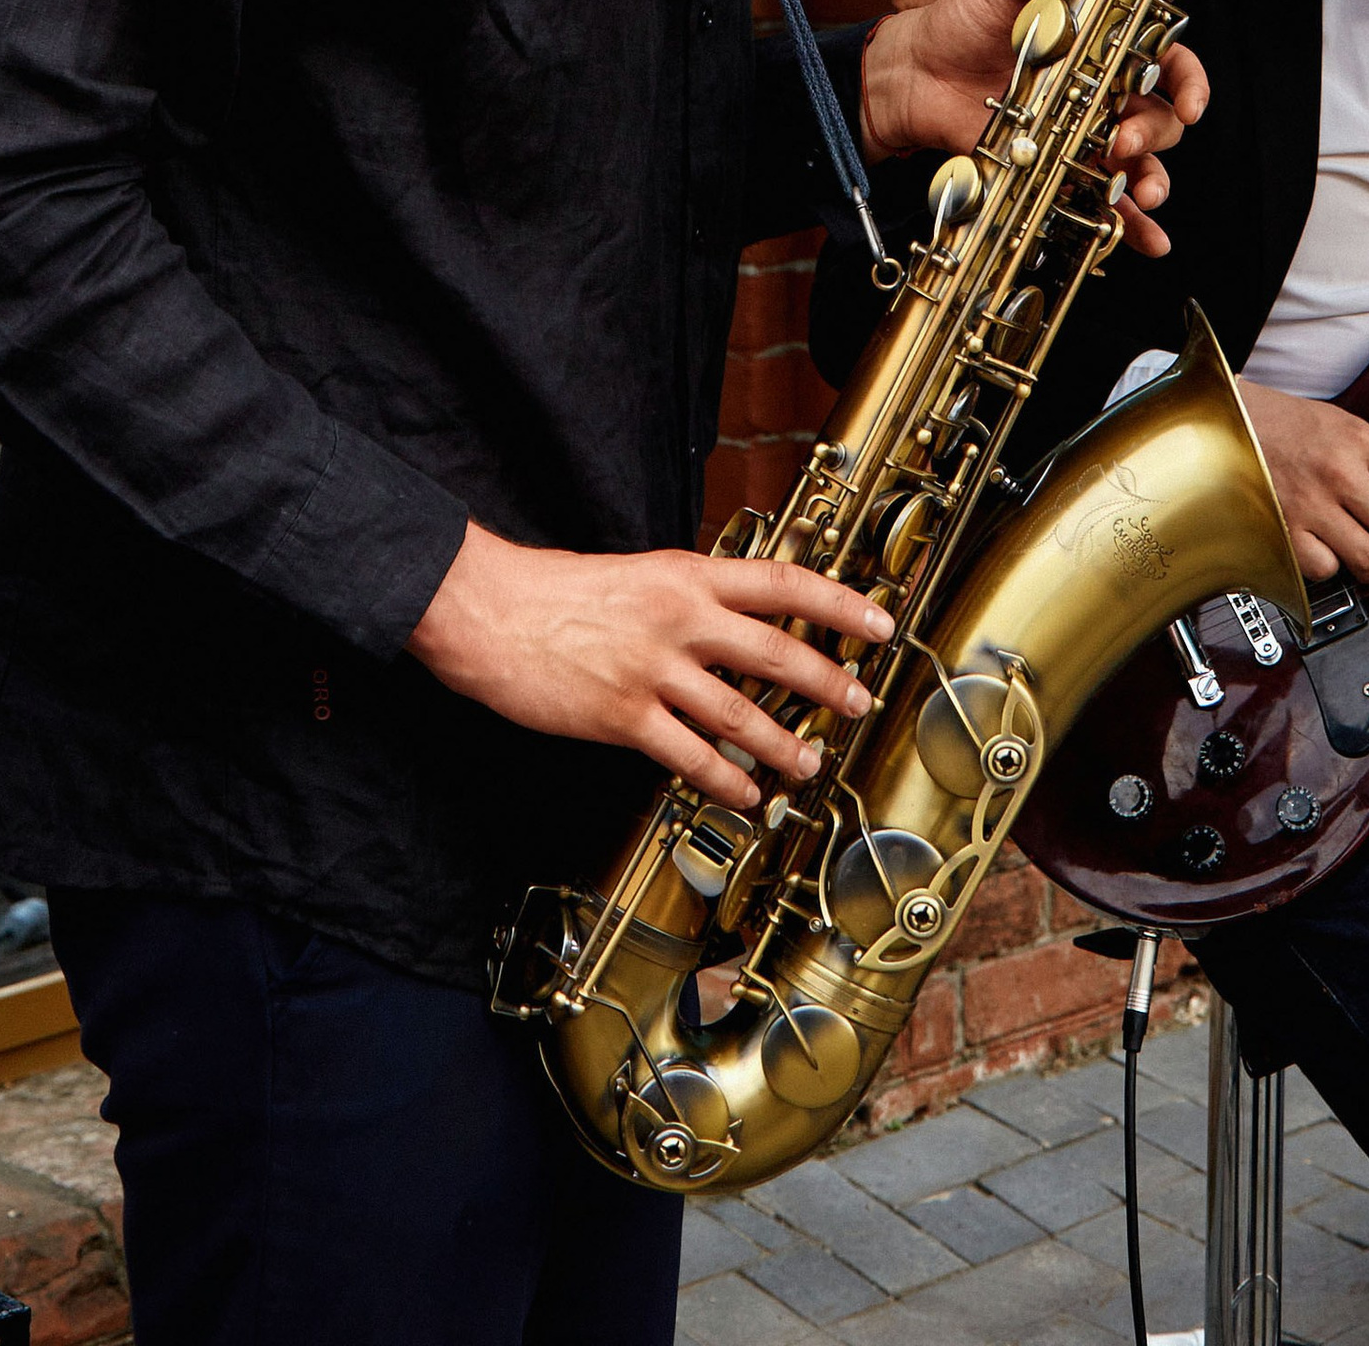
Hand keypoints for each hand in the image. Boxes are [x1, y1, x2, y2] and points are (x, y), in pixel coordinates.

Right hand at [407, 527, 892, 811]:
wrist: (489, 609)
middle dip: (829, 680)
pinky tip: (746, 794)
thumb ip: (689, 596)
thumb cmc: (557, 590)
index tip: (880, 622)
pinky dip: (726, 779)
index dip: (839, 603)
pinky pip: (690, 756)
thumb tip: (736, 620)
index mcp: (687, 575)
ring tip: (810, 762)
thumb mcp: (638, 574)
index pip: (783, 583)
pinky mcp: (622, 716)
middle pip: (777, 651)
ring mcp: (653, 670)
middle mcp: (680, 619)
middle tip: (861, 700)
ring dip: (784, 743)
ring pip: (741, 714)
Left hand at [860, 0, 1204, 260]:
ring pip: (1142, 160)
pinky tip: (1144, 239)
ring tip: (1145, 192)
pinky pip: (1102, 197)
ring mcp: (1083, 131)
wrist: (916, 72)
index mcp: (1102, 43)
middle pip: (1160, 115)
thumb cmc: (961, 20)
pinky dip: (1128, 223)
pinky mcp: (1059, 164)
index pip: (1166, 59)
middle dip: (1156, 132)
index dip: (1187, 80)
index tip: (1187, 101)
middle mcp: (1103, 88)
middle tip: (1124, 140)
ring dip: (1154, 179)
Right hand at [1240, 381, 1368, 583]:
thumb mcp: (1341, 424)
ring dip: (1367, 564)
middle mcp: (1339, 473)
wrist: (1227, 424)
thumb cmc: (1282, 424)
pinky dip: (1325, 566)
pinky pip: (1326, 569)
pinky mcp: (1284, 531)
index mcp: (1359, 443)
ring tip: (1356, 552)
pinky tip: (1318, 546)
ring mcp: (1311, 504)